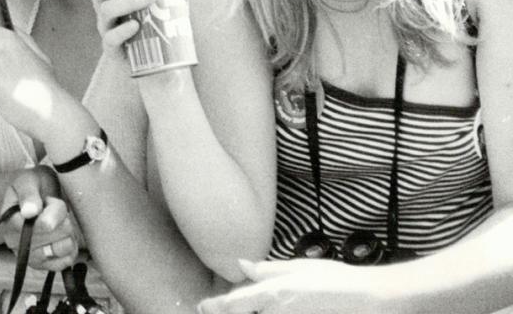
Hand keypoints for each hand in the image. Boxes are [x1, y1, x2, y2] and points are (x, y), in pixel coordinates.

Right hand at [0, 168, 80, 272]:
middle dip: (61, 219)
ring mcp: (30, 257)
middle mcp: (16, 244)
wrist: (41, 194)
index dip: (53, 214)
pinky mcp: (44, 266)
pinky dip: (70, 248)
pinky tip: (63, 237)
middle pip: (54, 235)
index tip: (51, 201)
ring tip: (59, 224)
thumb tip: (29, 212)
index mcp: (9, 223)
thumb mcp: (27, 181)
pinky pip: (66, 261)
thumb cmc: (33, 186)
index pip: (41, 225)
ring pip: (61, 249)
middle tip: (54, 210)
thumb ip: (28, 194)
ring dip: (67, 234)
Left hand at [198, 257, 394, 312]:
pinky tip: (269, 311)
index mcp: (275, 292)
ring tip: (237, 309)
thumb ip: (268, 270)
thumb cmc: (337, 280)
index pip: (236, 304)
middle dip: (230, 312)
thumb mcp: (300, 268)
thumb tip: (241, 265)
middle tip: (213, 308)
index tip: (203, 307)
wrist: (372, 299)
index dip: (216, 307)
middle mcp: (279, 311)